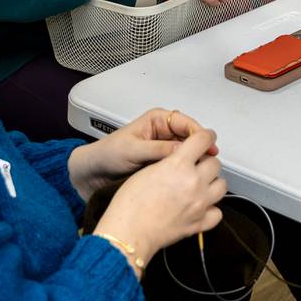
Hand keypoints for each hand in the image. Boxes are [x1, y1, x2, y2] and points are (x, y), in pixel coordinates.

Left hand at [69, 108, 218, 201]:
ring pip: (187, 154)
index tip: (208, 147)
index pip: (186, 123)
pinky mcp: (162, 165)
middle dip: (199, 150)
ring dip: (192, 162)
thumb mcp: (132, 150)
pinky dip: (184, 172)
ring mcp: (164, 150)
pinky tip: (187, 179)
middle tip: (207, 162)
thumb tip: (181, 149)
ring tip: (198, 172)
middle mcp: (163, 133)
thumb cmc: (106, 154)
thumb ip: (157, 149)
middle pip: (191, 139)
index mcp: (157, 120)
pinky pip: (179, 166)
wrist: (92, 174)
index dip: (199, 135)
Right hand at [92, 130, 225, 262]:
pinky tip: (202, 207)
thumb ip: (170, 161)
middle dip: (206, 162)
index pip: (204, 140)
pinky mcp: (199, 223)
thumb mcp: (147, 170)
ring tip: (200, 186)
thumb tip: (181, 158)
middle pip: (215, 163)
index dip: (206, 136)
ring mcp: (199, 204)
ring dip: (212, 183)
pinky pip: (217, 213)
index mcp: (179, 165)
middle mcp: (194, 183)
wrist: (128, 232)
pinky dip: (212, 209)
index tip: (207, 138)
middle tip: (196, 167)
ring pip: (221, 185)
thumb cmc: (130, 205)